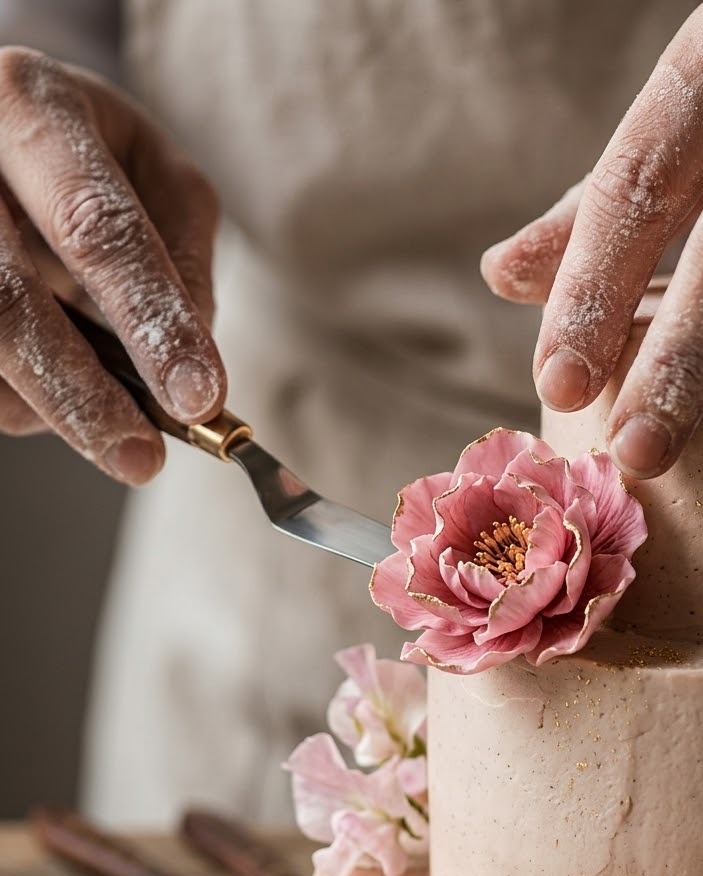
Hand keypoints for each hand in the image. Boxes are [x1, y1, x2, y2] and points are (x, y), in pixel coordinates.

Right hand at [0, 47, 223, 483]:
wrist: (0, 128)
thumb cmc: (95, 156)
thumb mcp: (161, 179)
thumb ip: (184, 263)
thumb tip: (191, 369)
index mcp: (31, 106)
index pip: (96, 229)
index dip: (151, 322)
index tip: (198, 400)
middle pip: (8, 301)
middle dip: (84, 395)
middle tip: (142, 458)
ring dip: (50, 406)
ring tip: (111, 426)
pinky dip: (20, 400)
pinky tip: (57, 389)